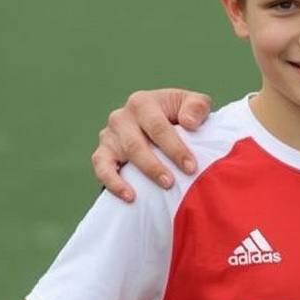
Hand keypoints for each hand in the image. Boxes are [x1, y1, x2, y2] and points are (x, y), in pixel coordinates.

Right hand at [91, 88, 211, 201]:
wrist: (162, 123)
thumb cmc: (180, 114)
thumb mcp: (194, 104)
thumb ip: (197, 106)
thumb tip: (189, 123)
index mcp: (143, 102)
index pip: (158, 127)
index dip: (174, 148)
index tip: (190, 167)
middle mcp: (122, 117)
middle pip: (136, 144)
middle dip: (155, 166)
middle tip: (171, 183)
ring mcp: (110, 135)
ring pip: (121, 155)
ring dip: (140, 174)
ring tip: (157, 188)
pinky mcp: (103, 152)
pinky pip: (102, 168)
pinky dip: (113, 183)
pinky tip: (130, 196)